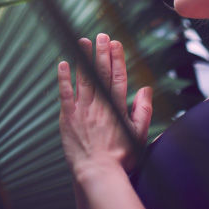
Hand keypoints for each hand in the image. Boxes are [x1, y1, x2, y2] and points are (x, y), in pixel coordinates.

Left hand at [57, 33, 152, 174]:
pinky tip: (63, 64)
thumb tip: (146, 89)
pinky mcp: (68, 117)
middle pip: (102, 74)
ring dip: (84, 59)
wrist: (98, 172)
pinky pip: (65, 94)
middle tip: (102, 36)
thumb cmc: (121, 156)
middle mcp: (101, 105)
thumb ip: (143, 110)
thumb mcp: (139, 134)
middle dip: (102, 53)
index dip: (117, 59)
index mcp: (118, 108)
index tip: (116, 44)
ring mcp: (83, 110)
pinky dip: (64, 79)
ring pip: (84, 79)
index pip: (118, 78)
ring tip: (83, 41)